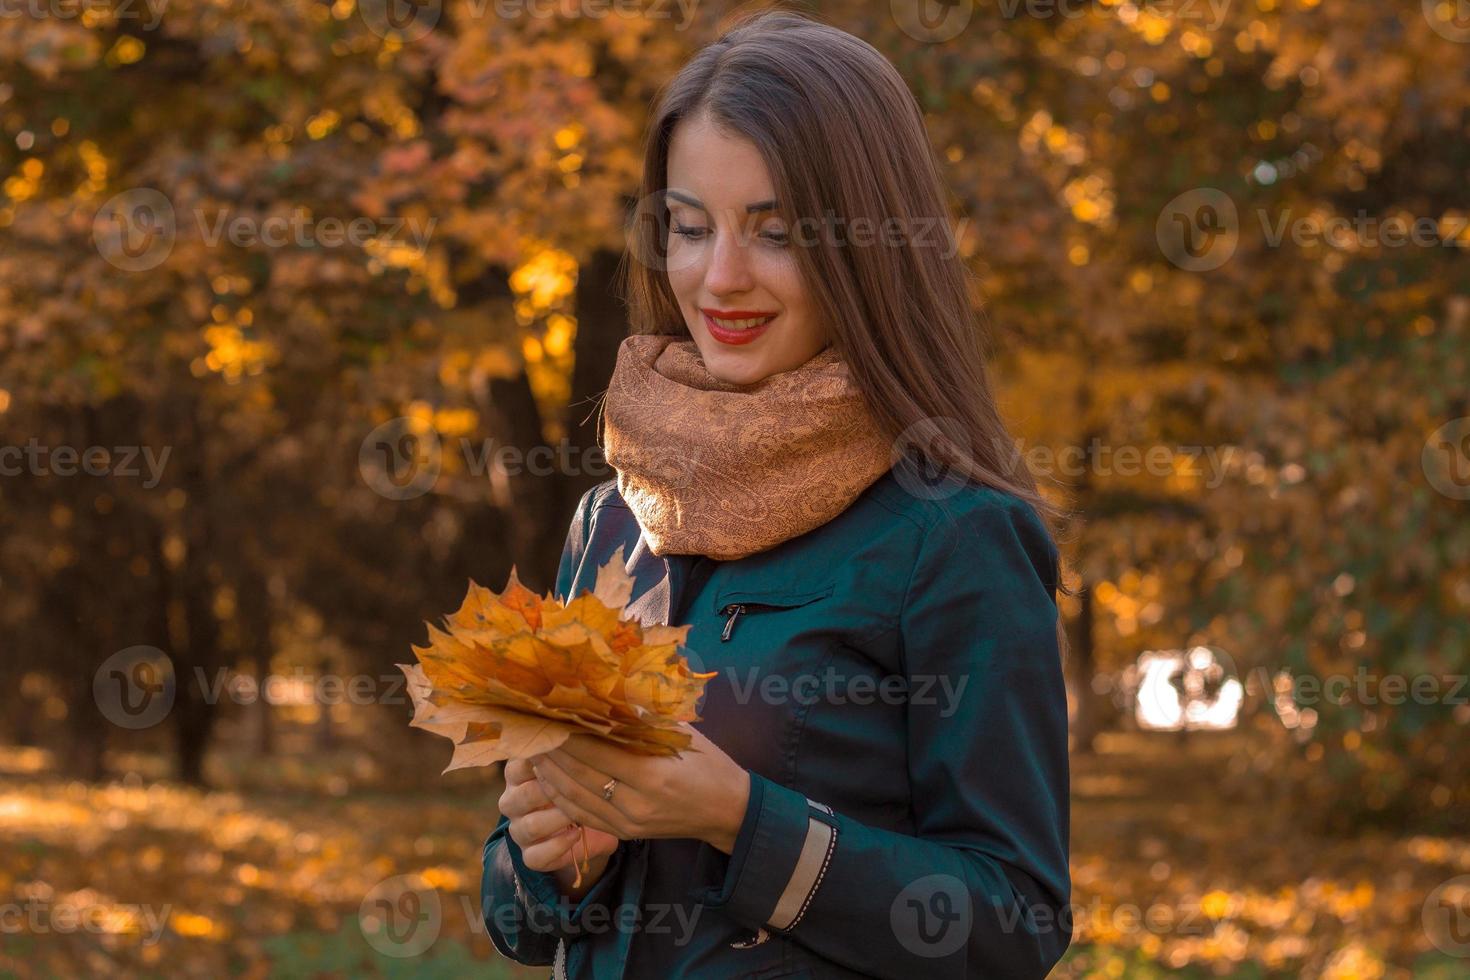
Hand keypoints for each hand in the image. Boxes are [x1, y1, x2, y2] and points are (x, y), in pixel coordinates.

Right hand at [500, 757, 618, 893]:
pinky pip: (535, 856)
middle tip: (576, 788)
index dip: (541, 763)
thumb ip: (574, 755)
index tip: (565, 759)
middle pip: (520, 797)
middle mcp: (513, 801)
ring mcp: (519, 830)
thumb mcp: (578, 768)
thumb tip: (588, 737)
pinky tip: (576, 835)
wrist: (587, 827)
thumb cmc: (581, 787)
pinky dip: (558, 846)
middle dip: (550, 793)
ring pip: (528, 827)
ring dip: (556, 820)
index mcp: (518, 774)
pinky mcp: (529, 855)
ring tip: (579, 813)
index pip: (517, 765)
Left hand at [529, 726, 751, 854]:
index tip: (545, 713)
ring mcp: (626, 822)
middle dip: (550, 751)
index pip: (593, 751)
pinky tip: (549, 778)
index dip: (564, 733)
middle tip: (530, 729)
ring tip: (533, 750)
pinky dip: (560, 795)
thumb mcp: (679, 732)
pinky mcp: (623, 833)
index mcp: (651, 774)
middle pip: (577, 774)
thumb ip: (640, 717)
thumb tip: (602, 692)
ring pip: (573, 797)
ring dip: (549, 773)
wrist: (727, 809)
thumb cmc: (706, 762)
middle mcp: (634, 802)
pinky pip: (581, 814)